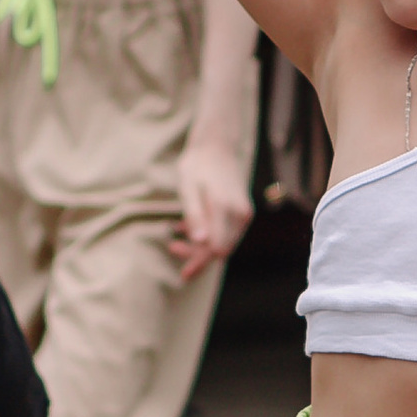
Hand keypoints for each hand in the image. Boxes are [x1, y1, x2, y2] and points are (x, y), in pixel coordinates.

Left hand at [172, 129, 252, 281]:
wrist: (217, 145)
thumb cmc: (198, 164)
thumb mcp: (188, 187)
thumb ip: (194, 214)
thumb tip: (200, 242)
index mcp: (225, 208)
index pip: (216, 249)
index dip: (199, 263)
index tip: (183, 271)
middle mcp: (240, 214)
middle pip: (221, 249)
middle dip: (197, 255)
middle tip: (172, 246)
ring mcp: (243, 214)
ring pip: (224, 243)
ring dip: (201, 246)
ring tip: (175, 236)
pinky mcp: (241, 212)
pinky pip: (226, 232)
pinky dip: (208, 235)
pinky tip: (186, 227)